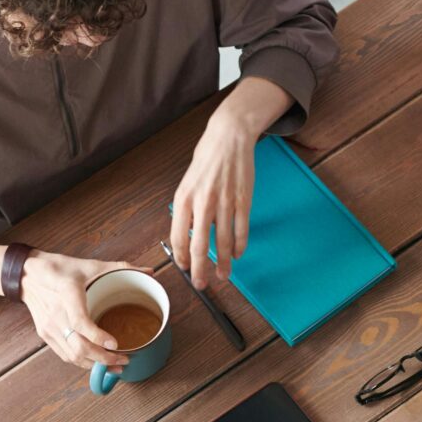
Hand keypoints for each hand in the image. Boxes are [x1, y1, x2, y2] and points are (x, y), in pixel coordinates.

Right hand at [20, 252, 129, 370]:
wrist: (27, 275)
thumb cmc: (59, 268)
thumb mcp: (89, 264)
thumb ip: (121, 268)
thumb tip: (149, 272)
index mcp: (68, 292)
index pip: (80, 321)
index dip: (97, 336)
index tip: (115, 344)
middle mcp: (56, 313)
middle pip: (78, 346)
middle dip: (103, 359)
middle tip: (124, 360)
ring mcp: (49, 327)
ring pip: (72, 355)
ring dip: (94, 364)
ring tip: (115, 366)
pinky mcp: (45, 334)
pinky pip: (65, 355)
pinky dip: (82, 362)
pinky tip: (96, 362)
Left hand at [171, 100, 265, 289]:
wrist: (228, 137)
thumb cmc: (206, 160)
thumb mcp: (187, 183)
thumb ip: (186, 208)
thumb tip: (187, 235)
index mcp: (184, 198)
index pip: (178, 237)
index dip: (182, 257)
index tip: (185, 268)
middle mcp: (202, 202)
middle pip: (200, 245)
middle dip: (200, 269)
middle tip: (201, 284)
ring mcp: (225, 202)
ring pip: (224, 241)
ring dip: (224, 263)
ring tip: (223, 276)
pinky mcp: (243, 200)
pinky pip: (241, 229)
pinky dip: (240, 245)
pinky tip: (238, 254)